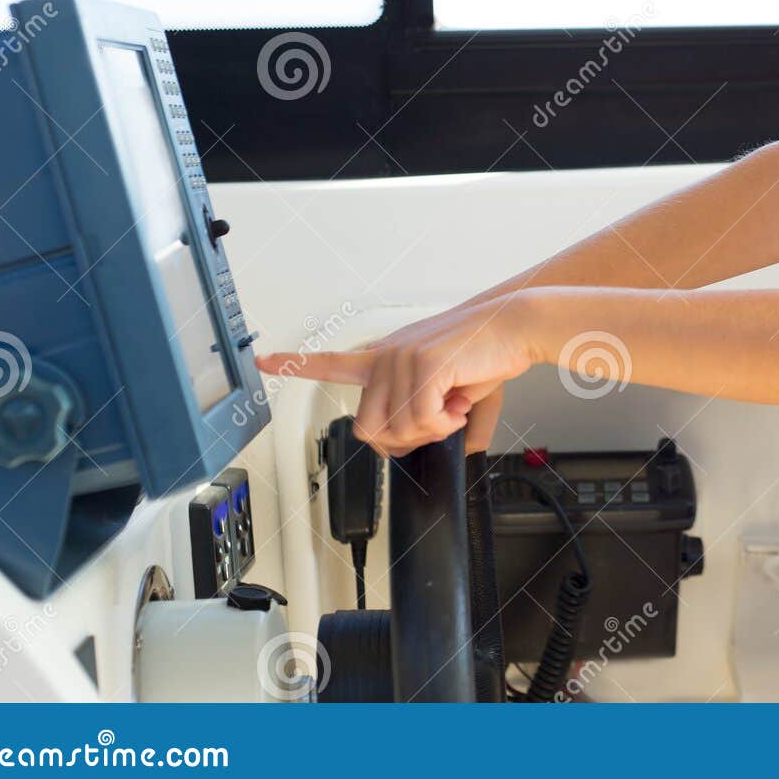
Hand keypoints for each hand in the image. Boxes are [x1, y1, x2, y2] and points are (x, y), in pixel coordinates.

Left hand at [256, 299, 537, 457]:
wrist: (514, 326)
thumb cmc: (488, 353)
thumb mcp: (460, 393)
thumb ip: (444, 423)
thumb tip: (448, 452)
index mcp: (389, 357)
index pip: (332, 362)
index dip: (296, 364)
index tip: (264, 359)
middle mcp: (387, 356)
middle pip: (367, 428)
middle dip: (403, 440)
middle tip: (436, 424)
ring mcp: (400, 359)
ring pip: (395, 430)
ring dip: (431, 431)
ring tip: (454, 406)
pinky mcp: (422, 365)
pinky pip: (420, 420)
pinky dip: (444, 424)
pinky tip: (459, 404)